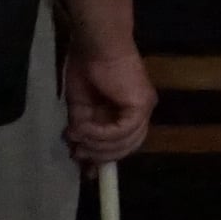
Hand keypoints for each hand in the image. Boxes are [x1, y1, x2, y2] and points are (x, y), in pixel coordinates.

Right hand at [67, 46, 154, 167]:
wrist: (95, 45)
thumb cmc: (87, 68)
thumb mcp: (80, 106)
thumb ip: (84, 128)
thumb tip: (78, 152)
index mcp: (127, 112)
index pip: (123, 144)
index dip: (105, 159)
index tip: (88, 174)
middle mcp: (140, 112)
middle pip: (126, 147)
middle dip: (99, 155)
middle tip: (76, 153)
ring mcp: (144, 108)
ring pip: (125, 142)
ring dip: (97, 146)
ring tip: (76, 140)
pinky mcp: (141, 104)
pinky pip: (122, 131)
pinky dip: (101, 134)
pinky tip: (83, 128)